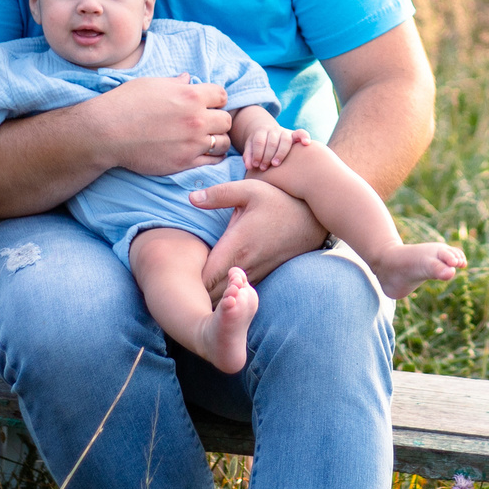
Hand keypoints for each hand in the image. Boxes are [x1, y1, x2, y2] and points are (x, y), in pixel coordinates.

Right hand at [95, 73, 231, 177]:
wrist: (107, 133)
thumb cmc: (126, 103)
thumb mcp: (152, 84)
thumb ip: (176, 83)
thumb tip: (188, 78)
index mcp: (190, 95)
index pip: (222, 95)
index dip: (215, 99)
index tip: (206, 103)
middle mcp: (196, 119)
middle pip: (227, 120)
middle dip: (218, 119)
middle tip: (205, 122)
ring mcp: (192, 143)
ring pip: (224, 142)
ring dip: (218, 139)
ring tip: (205, 138)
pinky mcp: (185, 162)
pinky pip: (213, 161)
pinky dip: (212, 156)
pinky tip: (202, 152)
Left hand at [189, 175, 328, 292]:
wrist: (312, 220)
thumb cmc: (278, 202)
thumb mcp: (249, 190)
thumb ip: (218, 194)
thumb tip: (190, 198)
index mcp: (237, 245)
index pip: (206, 276)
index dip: (189, 283)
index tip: (175, 281)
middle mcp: (245, 265)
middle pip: (214, 292)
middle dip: (196, 295)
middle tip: (177, 293)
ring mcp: (256, 273)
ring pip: (228, 296)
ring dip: (211, 298)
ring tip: (192, 298)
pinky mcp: (263, 276)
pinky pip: (240, 292)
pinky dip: (227, 295)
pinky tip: (215, 293)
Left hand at [241, 120, 308, 172]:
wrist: (268, 135)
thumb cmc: (259, 147)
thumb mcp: (250, 149)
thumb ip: (248, 157)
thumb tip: (249, 166)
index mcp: (261, 131)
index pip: (259, 141)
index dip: (257, 154)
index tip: (255, 166)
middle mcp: (274, 130)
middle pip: (272, 142)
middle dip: (267, 156)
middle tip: (263, 168)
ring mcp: (285, 132)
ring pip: (285, 140)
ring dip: (280, 153)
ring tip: (275, 164)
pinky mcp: (295, 135)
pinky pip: (301, 133)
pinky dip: (304, 136)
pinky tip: (306, 143)